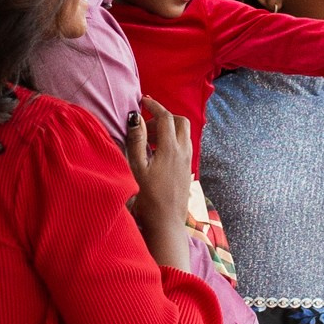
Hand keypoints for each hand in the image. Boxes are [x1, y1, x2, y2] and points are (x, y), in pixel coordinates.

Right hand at [127, 98, 196, 247]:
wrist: (166, 223)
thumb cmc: (148, 198)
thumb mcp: (137, 168)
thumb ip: (136, 140)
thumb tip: (135, 117)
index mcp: (170, 149)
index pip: (166, 118)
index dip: (155, 106)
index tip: (143, 101)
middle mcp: (183, 152)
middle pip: (180, 122)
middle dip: (164, 116)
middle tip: (146, 124)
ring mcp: (188, 161)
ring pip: (183, 134)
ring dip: (168, 129)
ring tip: (149, 139)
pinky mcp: (188, 170)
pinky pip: (183, 145)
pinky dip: (172, 140)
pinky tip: (157, 153)